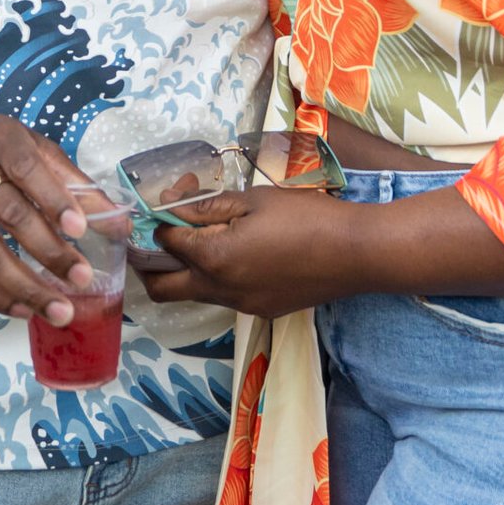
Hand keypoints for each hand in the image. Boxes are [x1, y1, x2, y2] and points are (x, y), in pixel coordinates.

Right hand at [0, 79, 110, 323]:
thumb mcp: (26, 143)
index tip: (80, 228)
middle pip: (9, 215)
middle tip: (81, 278)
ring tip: (59, 309)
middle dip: (49, 251)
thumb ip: (68, 178)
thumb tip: (114, 218)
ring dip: (24, 287)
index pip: (27, 169)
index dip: (53, 199)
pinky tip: (23, 309)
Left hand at [142, 188, 359, 319]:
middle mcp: (219, 290)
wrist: (354, 253)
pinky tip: (240, 253)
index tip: (179, 194)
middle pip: (161, 288)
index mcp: (213, 257)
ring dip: (184, 270)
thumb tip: (170, 205)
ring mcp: (239, 305)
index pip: (164, 241)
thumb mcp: (253, 200)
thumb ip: (206, 206)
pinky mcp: (259, 310)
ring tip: (202, 238)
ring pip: (192, 294)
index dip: (164, 215)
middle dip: (149, 263)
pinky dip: (215, 278)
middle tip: (158, 237)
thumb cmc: (305, 217)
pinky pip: (222, 297)